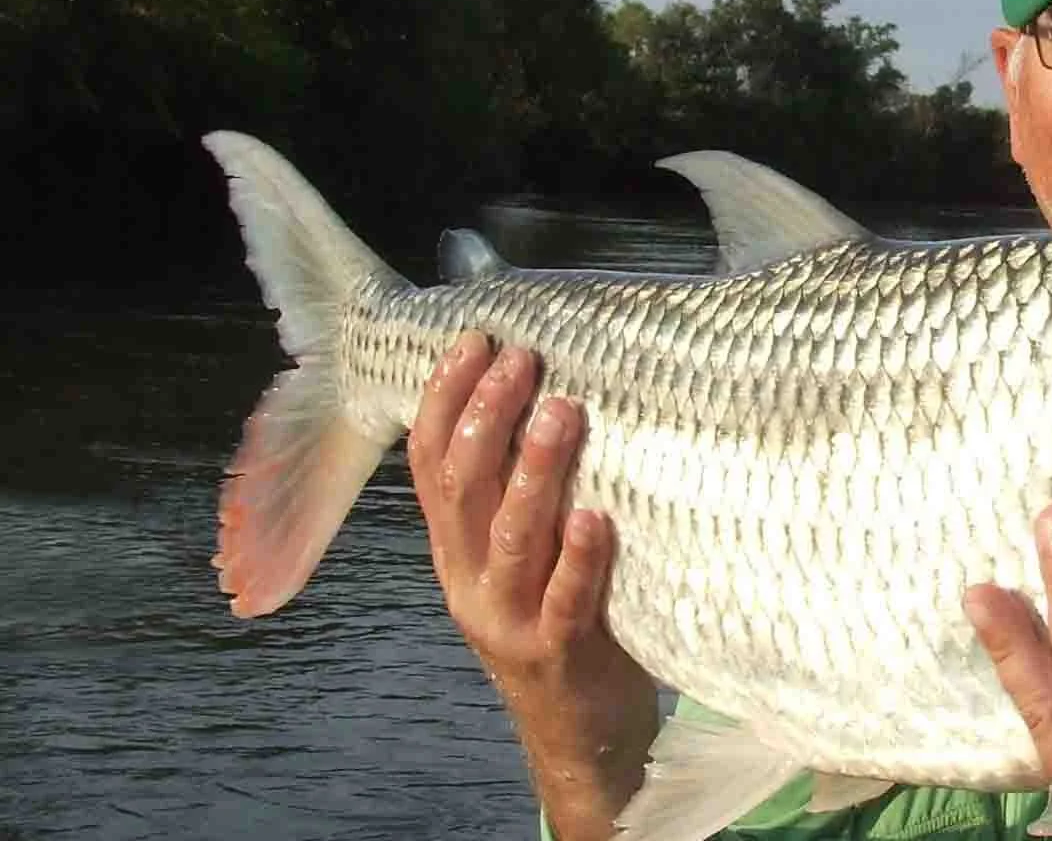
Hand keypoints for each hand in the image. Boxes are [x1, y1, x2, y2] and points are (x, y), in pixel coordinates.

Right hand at [408, 330, 655, 840]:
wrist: (578, 735)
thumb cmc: (564, 621)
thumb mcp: (523, 555)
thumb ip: (521, 492)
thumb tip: (553, 389)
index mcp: (454, 549)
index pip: (429, 462)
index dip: (445, 397)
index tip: (476, 339)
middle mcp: (468, 579)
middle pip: (462, 486)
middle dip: (487, 415)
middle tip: (523, 359)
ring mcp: (509, 619)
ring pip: (509, 536)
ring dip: (535, 470)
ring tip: (562, 412)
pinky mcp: (559, 654)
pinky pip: (565, 600)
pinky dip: (580, 557)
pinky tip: (598, 517)